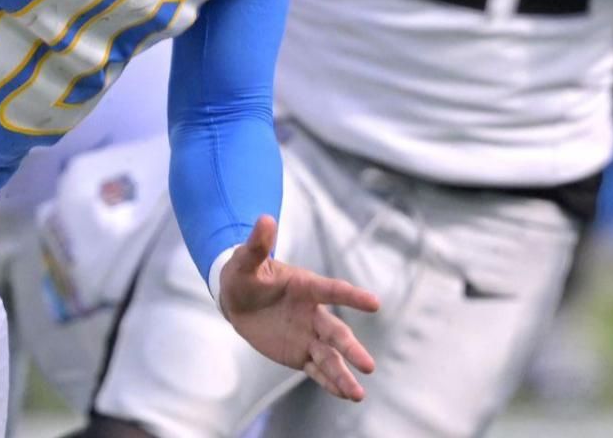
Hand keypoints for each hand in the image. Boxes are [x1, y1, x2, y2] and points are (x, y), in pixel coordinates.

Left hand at [218, 216, 380, 401]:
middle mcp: (313, 313)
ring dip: (344, 374)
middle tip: (368, 366)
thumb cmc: (245, 275)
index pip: (333, 291)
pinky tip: (344, 395)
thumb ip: (257, 244)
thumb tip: (264, 218)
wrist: (238, 299)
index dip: (352, 297)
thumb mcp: (245, 260)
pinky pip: (316, 370)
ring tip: (358, 394)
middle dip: (351, 349)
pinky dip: (330, 382)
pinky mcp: (300, 353)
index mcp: (306, 287)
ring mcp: (308, 336)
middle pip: (336, 333)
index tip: (374, 303)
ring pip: (330, 357)